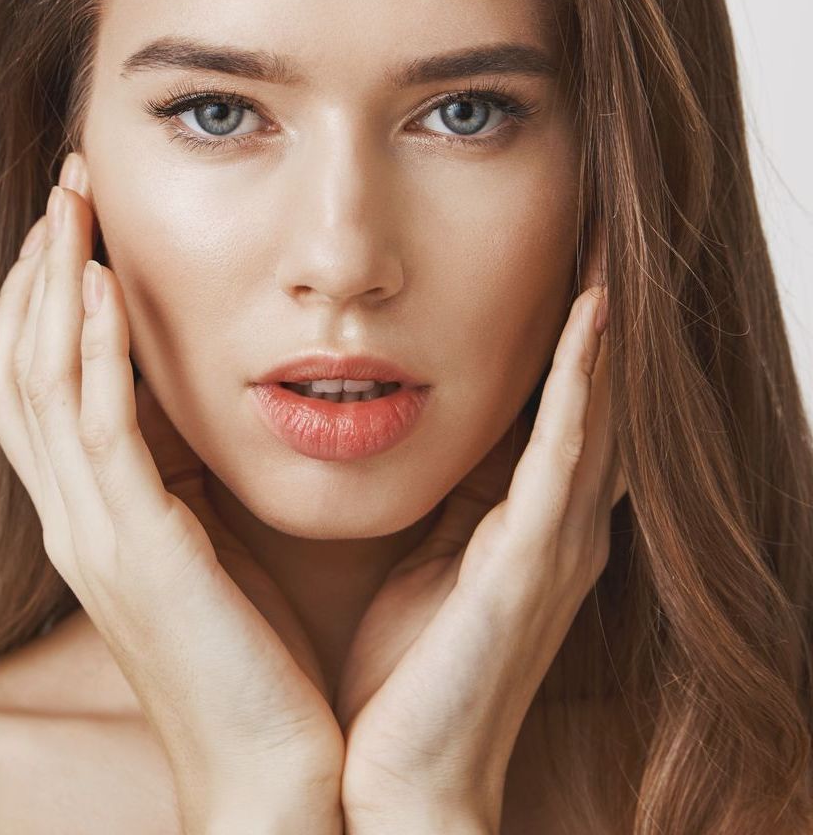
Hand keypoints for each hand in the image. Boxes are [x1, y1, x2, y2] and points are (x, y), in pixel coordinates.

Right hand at [0, 152, 344, 832]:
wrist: (272, 778)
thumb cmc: (257, 662)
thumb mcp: (213, 549)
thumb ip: (188, 481)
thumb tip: (204, 408)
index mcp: (94, 519)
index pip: (38, 386)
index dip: (46, 300)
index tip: (78, 225)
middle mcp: (75, 519)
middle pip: (19, 366)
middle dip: (38, 269)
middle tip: (68, 187)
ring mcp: (92, 534)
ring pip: (41, 381)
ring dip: (54, 283)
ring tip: (74, 204)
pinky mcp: (135, 548)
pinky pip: (97, 426)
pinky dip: (92, 346)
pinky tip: (104, 283)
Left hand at [336, 239, 625, 832]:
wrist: (389, 783)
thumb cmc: (395, 674)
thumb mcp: (417, 555)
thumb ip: (435, 490)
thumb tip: (403, 415)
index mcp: (522, 520)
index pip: (557, 402)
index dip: (567, 328)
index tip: (562, 249)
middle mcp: (556, 523)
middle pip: (594, 391)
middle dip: (598, 310)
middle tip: (602, 221)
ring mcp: (554, 542)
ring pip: (597, 405)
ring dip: (603, 323)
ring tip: (609, 241)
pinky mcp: (532, 562)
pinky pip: (567, 453)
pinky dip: (585, 381)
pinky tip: (591, 315)